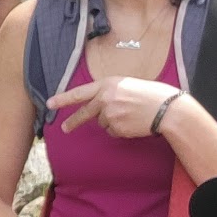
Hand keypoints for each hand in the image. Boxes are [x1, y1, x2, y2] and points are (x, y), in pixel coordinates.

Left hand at [50, 77, 179, 137]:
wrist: (167, 108)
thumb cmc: (151, 94)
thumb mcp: (127, 85)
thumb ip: (109, 93)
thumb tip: (97, 106)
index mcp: (107, 84)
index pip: (79, 93)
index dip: (63, 99)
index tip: (50, 103)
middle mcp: (105, 99)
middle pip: (85, 114)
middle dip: (73, 122)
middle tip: (65, 128)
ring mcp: (110, 115)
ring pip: (103, 123)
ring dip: (112, 122)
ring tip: (131, 115)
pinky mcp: (117, 128)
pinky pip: (113, 132)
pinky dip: (121, 130)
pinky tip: (133, 123)